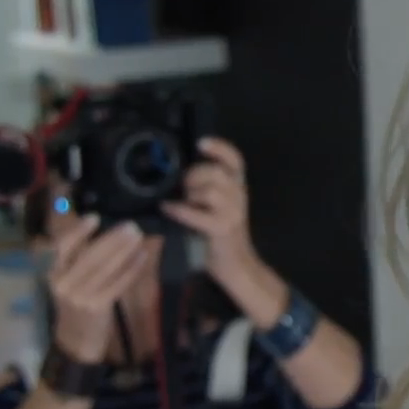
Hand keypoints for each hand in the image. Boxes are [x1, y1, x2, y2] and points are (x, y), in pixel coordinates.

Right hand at [48, 217, 146, 362]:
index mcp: (54, 274)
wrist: (76, 340)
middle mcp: (64, 284)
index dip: (78, 232)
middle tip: (131, 226)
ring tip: (139, 236)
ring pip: (106, 268)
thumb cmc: (77, 305)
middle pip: (90, 255)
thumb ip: (80, 260)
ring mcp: (80, 297)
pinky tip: (142, 256)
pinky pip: (118, 283)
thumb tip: (106, 231)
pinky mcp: (97, 307)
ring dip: (125, 250)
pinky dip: (131, 268)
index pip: (63, 248)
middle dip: (112, 238)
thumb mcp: (70, 282)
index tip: (94, 217)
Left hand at [161, 137, 256, 280]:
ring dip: (189, 194)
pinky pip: (197, 212)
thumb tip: (175, 174)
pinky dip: (180, 210)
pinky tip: (168, 209)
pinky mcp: (223, 228)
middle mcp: (239, 195)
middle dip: (193, 176)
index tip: (201, 142)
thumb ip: (204, 188)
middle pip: (215, 172)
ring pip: (209, 190)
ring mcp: (233, 212)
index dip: (220, 148)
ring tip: (179, 202)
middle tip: (181, 189)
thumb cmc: (217, 235)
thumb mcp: (215, 206)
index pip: (235, 159)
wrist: (235, 266)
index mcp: (237, 186)